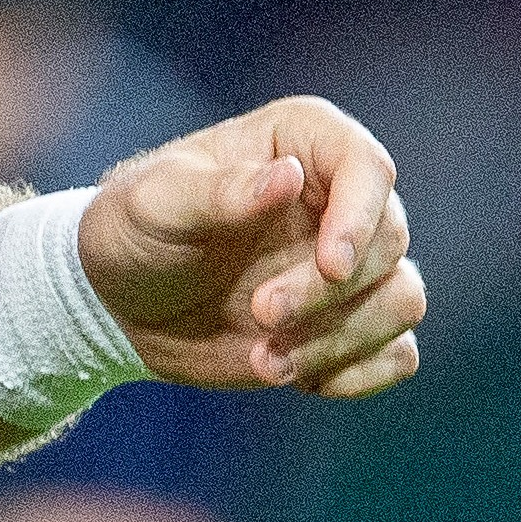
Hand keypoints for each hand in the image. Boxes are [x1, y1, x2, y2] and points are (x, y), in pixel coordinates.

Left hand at [80, 95, 422, 398]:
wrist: (119, 305)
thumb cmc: (133, 231)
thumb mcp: (154, 204)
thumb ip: (218, 192)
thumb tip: (287, 177)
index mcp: (299, 144)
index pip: (367, 166)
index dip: (361, 216)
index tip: (331, 264)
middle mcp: (336, 200)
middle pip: (388, 241)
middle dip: (329, 291)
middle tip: (261, 313)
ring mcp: (348, 267)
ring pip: (402, 300)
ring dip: (341, 339)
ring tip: (266, 361)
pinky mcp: (347, 325)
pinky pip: (397, 353)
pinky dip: (361, 374)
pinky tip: (297, 377)